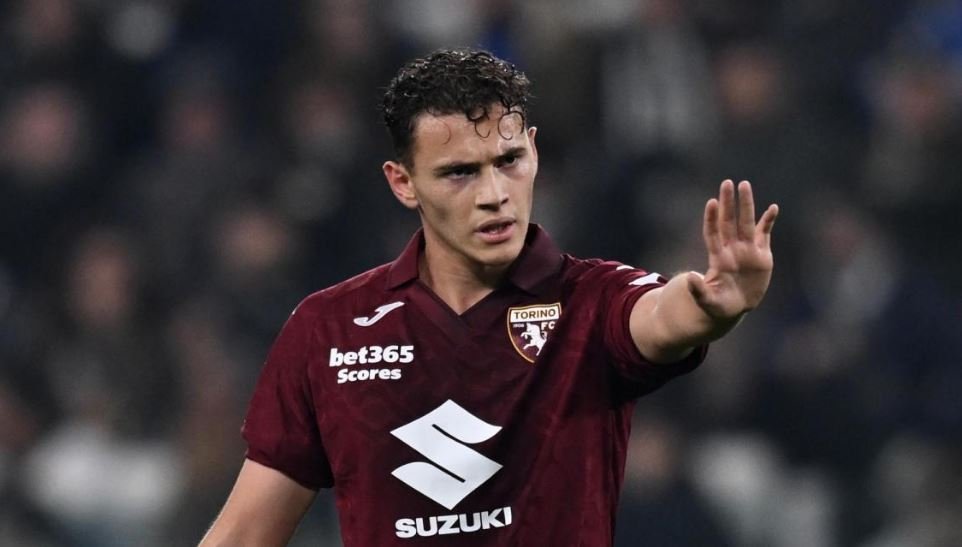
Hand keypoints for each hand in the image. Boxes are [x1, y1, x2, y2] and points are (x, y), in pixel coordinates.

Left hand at [687, 180, 777, 320]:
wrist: (735, 307)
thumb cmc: (718, 306)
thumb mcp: (707, 302)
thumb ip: (699, 291)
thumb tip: (689, 278)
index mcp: (718, 259)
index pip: (713, 233)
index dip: (712, 218)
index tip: (711, 202)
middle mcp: (732, 250)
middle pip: (729, 222)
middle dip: (728, 203)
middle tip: (727, 183)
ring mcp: (747, 250)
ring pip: (747, 223)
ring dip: (747, 205)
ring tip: (744, 184)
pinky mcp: (762, 255)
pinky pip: (765, 234)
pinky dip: (769, 221)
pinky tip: (773, 208)